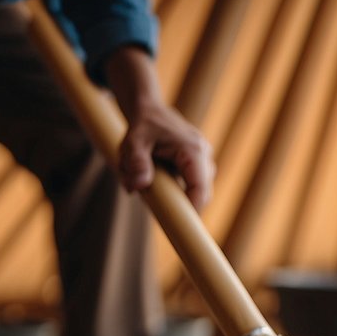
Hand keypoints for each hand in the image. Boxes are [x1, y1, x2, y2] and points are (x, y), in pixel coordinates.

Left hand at [104, 46, 214, 209]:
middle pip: (202, 192)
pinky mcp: (198, 162)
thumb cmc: (141, 126)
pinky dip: (178, 188)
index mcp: (192, 150)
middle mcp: (203, 154)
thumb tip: (139, 186)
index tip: (179, 225)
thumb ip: (135, 163)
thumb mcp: (133, 142)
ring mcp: (204, 158)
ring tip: (153, 184)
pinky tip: (160, 180)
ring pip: (198, 189)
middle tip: (157, 207)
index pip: (201, 188)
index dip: (193, 209)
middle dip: (181, 203)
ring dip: (178, 194)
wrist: (148, 109)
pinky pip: (193, 183)